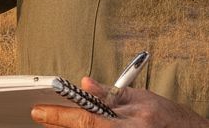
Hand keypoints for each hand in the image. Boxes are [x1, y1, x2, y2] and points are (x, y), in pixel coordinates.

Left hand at [31, 77, 208, 127]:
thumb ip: (112, 94)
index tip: (37, 110)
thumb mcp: (143, 99)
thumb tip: (84, 84)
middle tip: (39, 114)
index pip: (85, 119)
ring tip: (52, 121)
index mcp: (127, 124)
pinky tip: (71, 126)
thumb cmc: (172, 119)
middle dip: (57, 125)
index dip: (58, 115)